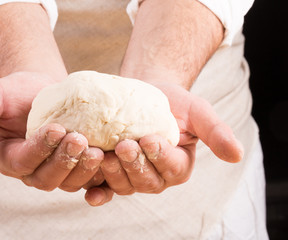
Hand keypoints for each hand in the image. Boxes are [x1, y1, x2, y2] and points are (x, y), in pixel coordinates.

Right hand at [0, 72, 103, 191]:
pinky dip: (101, 173)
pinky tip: (112, 157)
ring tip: (98, 150)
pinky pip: (90, 177)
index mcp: (11, 159)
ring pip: (70, 182)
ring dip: (84, 169)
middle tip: (79, 139)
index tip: (56, 128)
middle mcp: (34, 171)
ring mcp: (59, 171)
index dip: (39, 149)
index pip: (23, 162)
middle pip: (48, 178)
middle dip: (64, 161)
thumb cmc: (18, 91)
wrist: (46, 88)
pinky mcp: (79, 166)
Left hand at [85, 82, 242, 205]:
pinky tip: (89, 192)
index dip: (161, 156)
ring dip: (115, 173)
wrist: (141, 96)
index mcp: (179, 166)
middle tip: (125, 145)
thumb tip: (237, 156)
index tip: (150, 139)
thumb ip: (216, 132)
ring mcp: (132, 178)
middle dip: (135, 165)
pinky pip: (106, 188)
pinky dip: (99, 192)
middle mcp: (156, 177)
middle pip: (146, 180)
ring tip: (104, 154)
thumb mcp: (197, 112)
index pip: (172, 167)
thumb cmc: (172, 103)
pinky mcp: (112, 174)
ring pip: (125, 185)